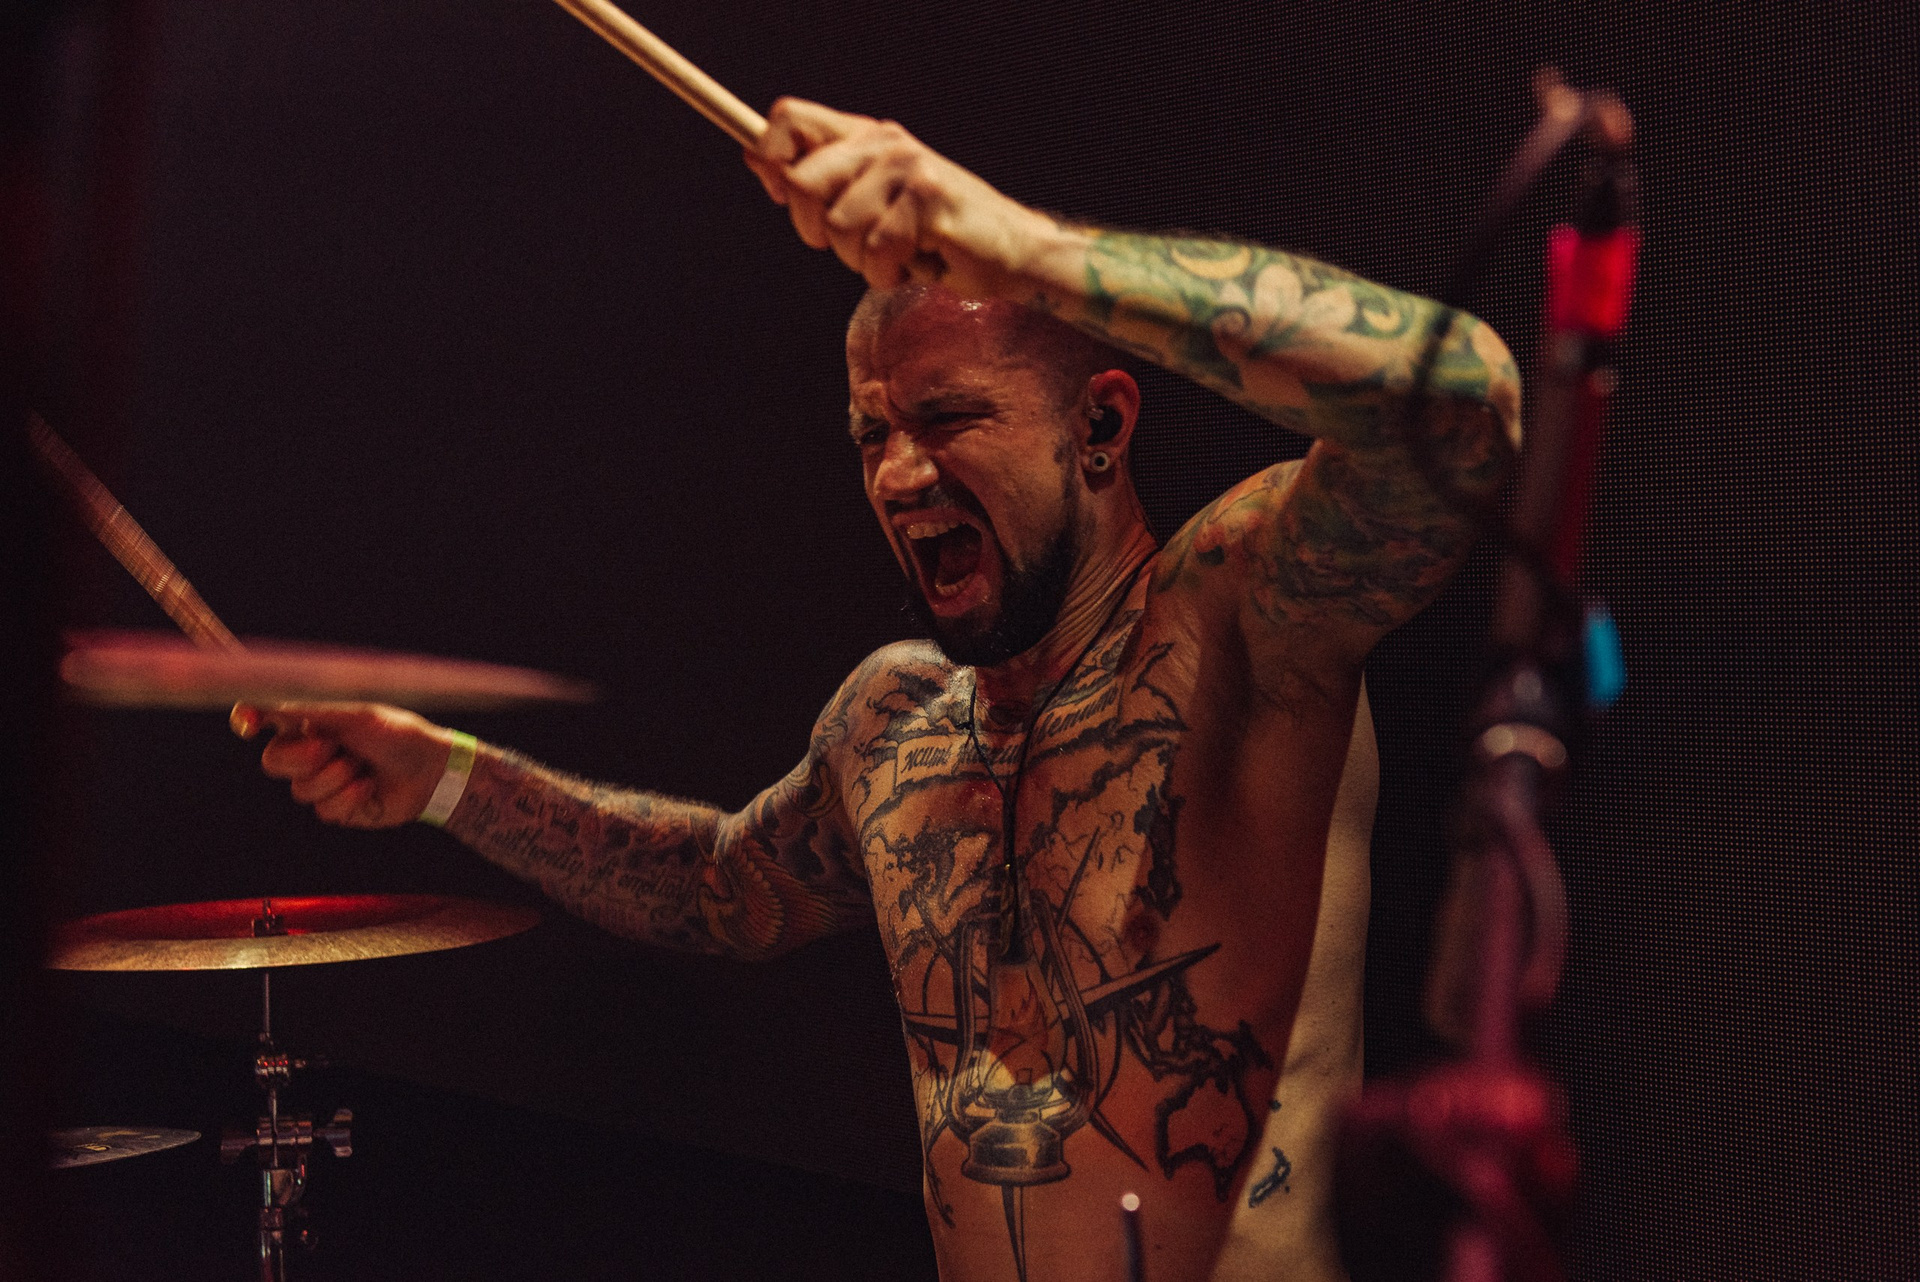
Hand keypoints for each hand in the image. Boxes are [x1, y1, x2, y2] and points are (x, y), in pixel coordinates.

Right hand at [231, 702, 456, 828]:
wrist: (431, 770)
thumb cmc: (396, 733)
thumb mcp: (352, 716)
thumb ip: (305, 710)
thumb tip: (260, 701)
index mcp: (310, 721)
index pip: (263, 719)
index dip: (247, 720)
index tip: (249, 723)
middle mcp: (310, 751)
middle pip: (272, 762)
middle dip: (302, 757)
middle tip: (333, 747)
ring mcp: (322, 782)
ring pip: (300, 790)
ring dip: (336, 777)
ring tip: (363, 766)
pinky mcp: (337, 809)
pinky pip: (323, 811)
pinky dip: (350, 797)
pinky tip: (370, 787)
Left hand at [743, 97, 1058, 294]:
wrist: (1009, 253)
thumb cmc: (936, 236)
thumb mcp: (870, 204)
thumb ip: (818, 179)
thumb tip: (755, 156)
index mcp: (866, 136)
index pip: (788, 119)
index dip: (770, 158)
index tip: (782, 195)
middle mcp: (885, 143)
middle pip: (802, 182)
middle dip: (817, 231)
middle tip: (859, 245)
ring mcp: (907, 167)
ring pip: (838, 227)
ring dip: (862, 261)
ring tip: (899, 254)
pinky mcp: (927, 199)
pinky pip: (875, 250)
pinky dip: (890, 273)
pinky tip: (917, 263)